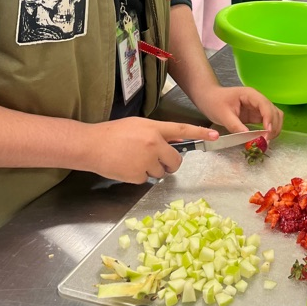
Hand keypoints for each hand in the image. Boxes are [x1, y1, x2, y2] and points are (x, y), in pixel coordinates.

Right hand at [80, 118, 219, 183]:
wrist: (91, 145)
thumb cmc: (112, 134)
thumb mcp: (137, 125)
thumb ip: (157, 132)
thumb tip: (174, 140)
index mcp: (153, 128)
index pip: (182, 129)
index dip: (200, 133)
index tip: (215, 135)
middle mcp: (153, 144)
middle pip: (175, 160)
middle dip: (170, 164)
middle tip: (159, 161)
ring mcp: (146, 160)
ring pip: (161, 172)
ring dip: (153, 170)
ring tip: (134, 160)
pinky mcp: (138, 175)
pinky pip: (146, 179)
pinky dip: (139, 176)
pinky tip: (127, 167)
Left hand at [201, 86, 283, 138]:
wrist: (208, 98)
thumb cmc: (214, 102)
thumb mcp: (222, 115)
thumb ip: (235, 126)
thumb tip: (249, 138)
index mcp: (250, 95)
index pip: (265, 105)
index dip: (269, 119)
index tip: (267, 133)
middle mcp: (257, 100)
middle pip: (274, 111)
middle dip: (273, 126)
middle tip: (266, 141)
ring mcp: (258, 108)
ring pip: (274, 117)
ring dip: (274, 129)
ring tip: (266, 141)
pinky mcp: (255, 115)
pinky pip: (267, 122)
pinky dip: (269, 130)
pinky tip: (264, 138)